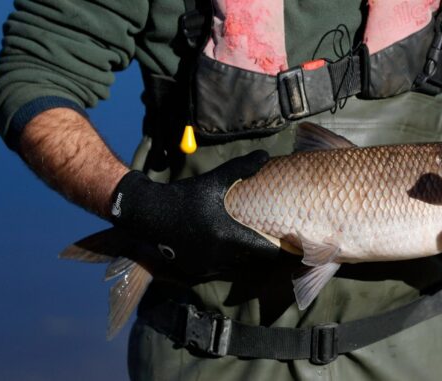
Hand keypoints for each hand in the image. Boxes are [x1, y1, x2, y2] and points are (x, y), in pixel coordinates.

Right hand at [110, 150, 281, 277]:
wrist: (150, 213)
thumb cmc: (186, 195)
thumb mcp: (215, 180)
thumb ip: (242, 168)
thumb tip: (265, 155)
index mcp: (230, 235)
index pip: (266, 250)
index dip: (281, 249)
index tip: (291, 245)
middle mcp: (221, 255)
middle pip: (250, 257)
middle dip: (258, 248)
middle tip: (266, 237)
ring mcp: (207, 265)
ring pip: (234, 264)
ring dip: (239, 255)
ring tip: (242, 240)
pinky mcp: (194, 270)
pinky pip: (216, 268)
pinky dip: (221, 259)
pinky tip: (219, 245)